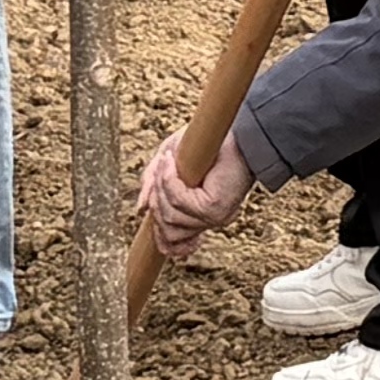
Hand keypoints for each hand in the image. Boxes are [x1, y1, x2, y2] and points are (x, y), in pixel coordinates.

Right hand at [138, 130, 251, 253]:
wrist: (237, 135)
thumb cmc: (207, 146)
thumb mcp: (170, 164)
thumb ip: (154, 184)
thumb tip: (141, 209)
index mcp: (200, 218)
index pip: (173, 244)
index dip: (158, 236)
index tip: (148, 210)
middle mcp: (207, 222)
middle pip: (165, 230)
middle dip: (155, 198)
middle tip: (160, 169)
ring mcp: (212, 218)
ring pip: (169, 216)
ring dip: (161, 186)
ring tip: (166, 162)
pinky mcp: (213, 208)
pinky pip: (178, 200)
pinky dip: (169, 179)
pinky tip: (171, 161)